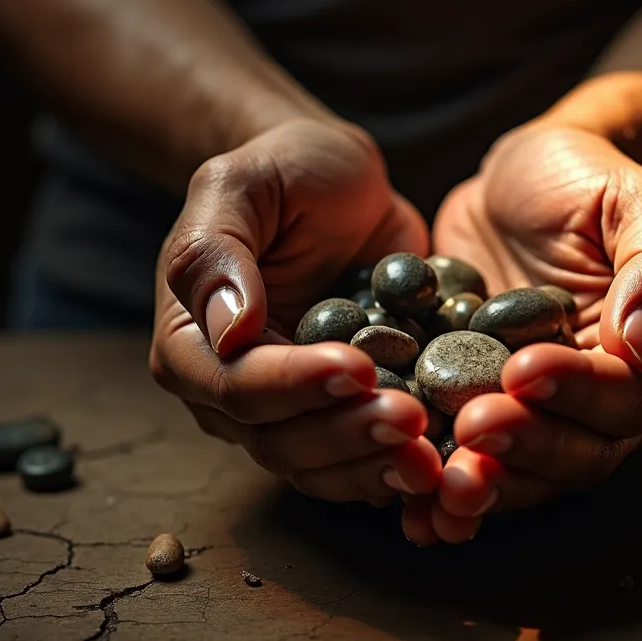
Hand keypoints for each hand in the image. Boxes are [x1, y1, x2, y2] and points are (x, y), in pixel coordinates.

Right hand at [150, 119, 440, 504]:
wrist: (340, 183)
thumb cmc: (282, 171)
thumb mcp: (240, 184)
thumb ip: (216, 251)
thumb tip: (229, 329)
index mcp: (193, 343)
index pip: (235, 385)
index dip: (294, 385)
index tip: (357, 367)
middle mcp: (234, 394)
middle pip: (281, 441)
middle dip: (347, 435)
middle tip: (412, 418)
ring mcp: (293, 413)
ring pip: (324, 468)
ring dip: (378, 466)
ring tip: (434, 454)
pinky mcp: (347, 416)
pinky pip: (367, 463)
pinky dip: (403, 469)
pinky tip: (448, 463)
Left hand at [404, 124, 641, 543]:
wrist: (515, 183)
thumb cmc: (584, 180)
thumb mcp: (634, 200)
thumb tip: (641, 343)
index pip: (627, 397)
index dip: (577, 391)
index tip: (523, 370)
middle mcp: (607, 407)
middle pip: (578, 453)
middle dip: (524, 446)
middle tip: (472, 427)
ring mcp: (543, 420)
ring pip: (525, 474)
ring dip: (484, 486)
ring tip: (439, 486)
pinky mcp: (484, 416)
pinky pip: (470, 464)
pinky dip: (440, 490)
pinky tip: (411, 511)